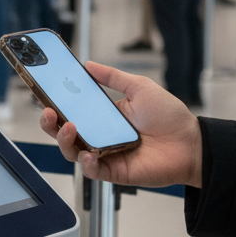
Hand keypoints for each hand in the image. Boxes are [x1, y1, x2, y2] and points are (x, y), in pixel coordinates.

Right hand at [40, 61, 202, 187]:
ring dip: (64, 140)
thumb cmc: (169, 116)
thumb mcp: (139, 87)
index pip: (70, 111)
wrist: (191, 143)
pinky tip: (89, 154)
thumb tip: (89, 65)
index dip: (54, 104)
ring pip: (72, 152)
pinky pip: (93, 171)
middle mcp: (99, 135)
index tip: (44, 94)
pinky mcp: (115, 172)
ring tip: (69, 128)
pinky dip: (87, 164)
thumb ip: (113, 77)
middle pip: (64, 133)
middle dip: (49, 123)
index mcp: (102, 116)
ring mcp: (105, 154)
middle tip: (47, 111)